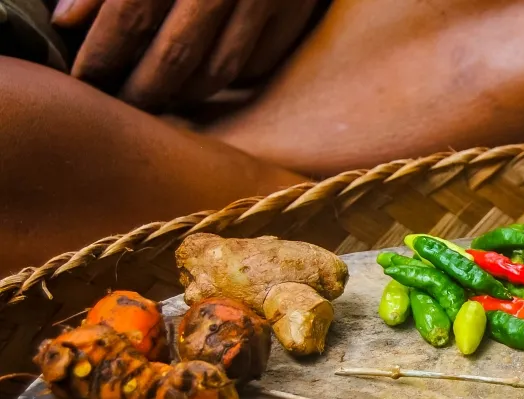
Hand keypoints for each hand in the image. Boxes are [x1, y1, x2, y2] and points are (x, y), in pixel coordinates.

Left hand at [54, 0, 320, 108]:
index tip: (84, 80)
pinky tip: (203, 79)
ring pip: (219, 71)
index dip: (102, 57)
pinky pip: (258, 64)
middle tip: (120, 104)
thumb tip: (66, 20)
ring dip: (184, 95)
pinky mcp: (296, 9)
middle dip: (142, 91)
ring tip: (159, 98)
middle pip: (175, 58)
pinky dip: (229, 79)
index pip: (129, 19)